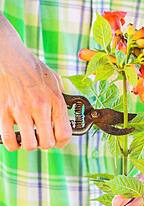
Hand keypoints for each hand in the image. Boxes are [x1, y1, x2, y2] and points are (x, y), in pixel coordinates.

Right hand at [0, 16, 71, 150]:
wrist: (9, 56)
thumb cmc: (32, 68)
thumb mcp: (55, 80)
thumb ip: (62, 98)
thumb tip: (70, 111)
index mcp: (55, 101)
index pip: (64, 134)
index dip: (62, 143)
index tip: (57, 141)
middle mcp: (40, 106)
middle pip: (48, 143)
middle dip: (45, 144)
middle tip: (41, 138)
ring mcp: (21, 110)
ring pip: (30, 144)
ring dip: (30, 145)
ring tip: (28, 138)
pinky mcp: (3, 111)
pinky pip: (8, 139)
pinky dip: (12, 144)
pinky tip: (15, 139)